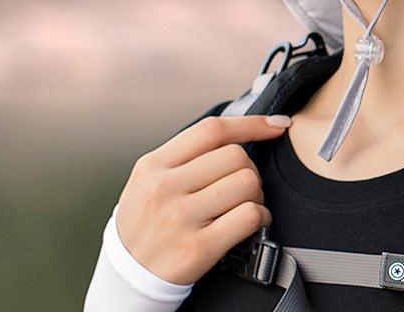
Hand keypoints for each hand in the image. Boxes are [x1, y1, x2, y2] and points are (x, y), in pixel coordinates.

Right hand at [115, 114, 289, 284]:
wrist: (127, 278)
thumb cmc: (146, 222)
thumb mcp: (150, 179)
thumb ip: (186, 155)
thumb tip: (242, 131)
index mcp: (153, 165)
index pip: (212, 130)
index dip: (251, 123)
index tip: (276, 124)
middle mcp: (164, 188)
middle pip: (235, 155)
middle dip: (250, 168)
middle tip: (243, 184)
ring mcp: (180, 218)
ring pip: (247, 183)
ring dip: (257, 193)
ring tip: (246, 203)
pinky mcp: (197, 248)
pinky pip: (249, 216)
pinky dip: (261, 216)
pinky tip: (254, 221)